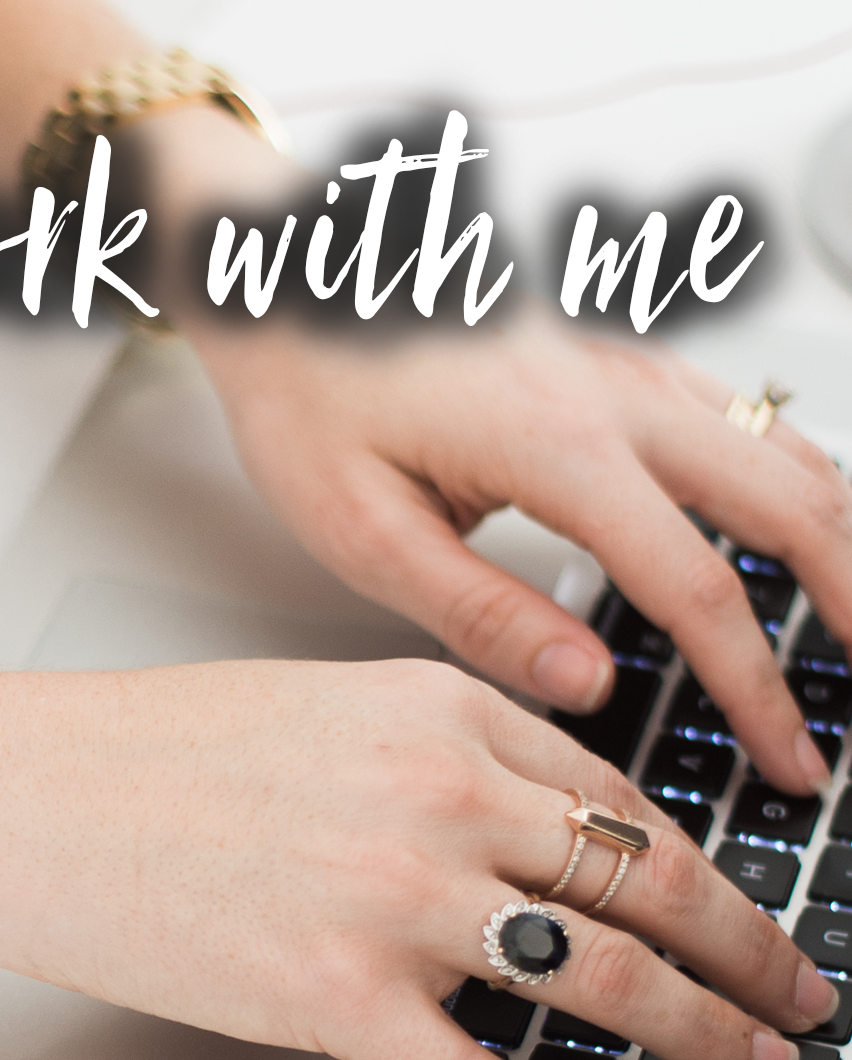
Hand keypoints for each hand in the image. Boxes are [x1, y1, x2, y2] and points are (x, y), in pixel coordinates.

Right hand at [0, 657, 838, 1059]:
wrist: (17, 797)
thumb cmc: (136, 757)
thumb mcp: (314, 711)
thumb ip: (433, 757)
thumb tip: (518, 831)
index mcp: (440, 710)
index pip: (620, 799)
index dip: (709, 871)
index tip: (745, 915)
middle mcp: (440, 795)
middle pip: (645, 887)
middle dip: (746, 956)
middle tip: (794, 1004)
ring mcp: (392, 898)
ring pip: (599, 981)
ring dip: (696, 1035)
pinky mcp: (331, 996)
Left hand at [190, 311, 843, 797]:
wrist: (286, 280)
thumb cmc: (306, 392)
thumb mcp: (364, 531)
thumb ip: (478, 611)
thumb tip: (583, 681)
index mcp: (555, 446)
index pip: (695, 588)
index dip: (754, 687)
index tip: (785, 757)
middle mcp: (616, 394)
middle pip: (793, 503)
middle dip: (851, 604)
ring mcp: (629, 366)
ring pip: (789, 448)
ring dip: (840, 539)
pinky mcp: (620, 360)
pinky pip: (747, 421)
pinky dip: (798, 485)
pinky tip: (798, 536)